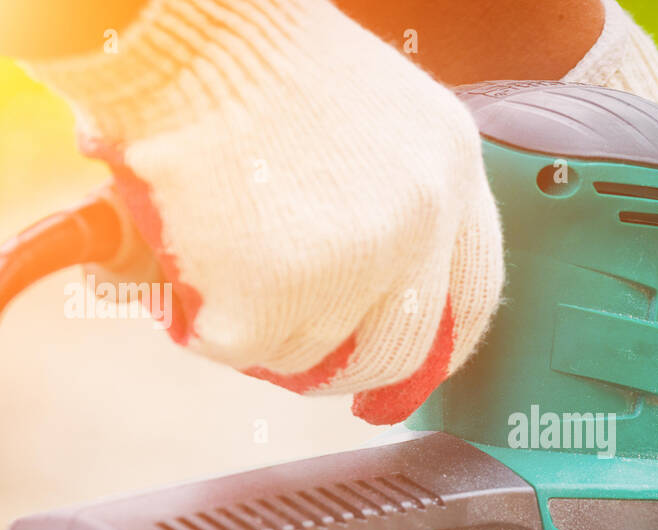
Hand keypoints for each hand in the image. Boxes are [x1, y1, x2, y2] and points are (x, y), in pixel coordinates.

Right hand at [25, 0, 502, 423]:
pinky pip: (251, 349)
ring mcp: (356, 262)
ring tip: (225, 288)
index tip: (407, 368)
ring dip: (270, 339)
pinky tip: (196, 293)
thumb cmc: (255, 57)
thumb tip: (387, 282)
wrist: (184, 32)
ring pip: (318, 352)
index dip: (439, 344)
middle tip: (304, 361)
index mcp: (452, 164)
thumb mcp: (374, 109)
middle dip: (348, 367)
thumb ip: (395, 189)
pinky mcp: (279, 291)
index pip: (473, 292)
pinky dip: (214, 332)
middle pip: (400, 346)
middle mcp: (421, 220)